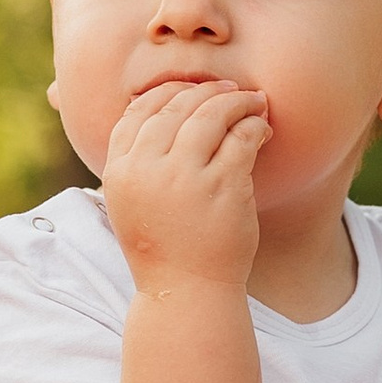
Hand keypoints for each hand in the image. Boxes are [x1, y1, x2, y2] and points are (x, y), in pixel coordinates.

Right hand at [99, 78, 268, 295]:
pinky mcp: (222, 187)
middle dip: (207, 92)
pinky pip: (241, 139)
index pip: (138, 110)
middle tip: (230, 90)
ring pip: (211, 115)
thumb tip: (155, 109)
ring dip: (236, 102)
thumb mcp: (131, 202)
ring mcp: (185, 178)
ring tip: (252, 103)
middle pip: (175, 106)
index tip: (191, 92)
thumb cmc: (163, 247)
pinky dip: (254, 126)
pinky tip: (262, 128)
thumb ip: (136, 161)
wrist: (186, 292)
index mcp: (120, 171)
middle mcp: (147, 170)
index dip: (167, 92)